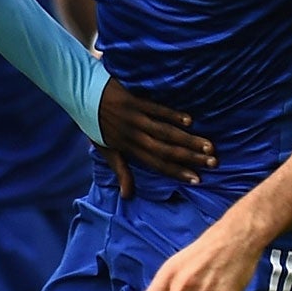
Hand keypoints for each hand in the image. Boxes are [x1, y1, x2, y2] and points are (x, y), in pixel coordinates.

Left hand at [97, 79, 215, 195]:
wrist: (79, 94)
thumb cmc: (93, 123)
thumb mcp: (105, 150)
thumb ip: (120, 171)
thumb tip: (127, 196)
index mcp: (128, 147)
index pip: (156, 163)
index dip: (177, 172)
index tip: (197, 179)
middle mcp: (133, 135)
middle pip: (165, 150)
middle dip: (190, 157)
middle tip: (213, 163)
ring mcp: (133, 117)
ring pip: (164, 131)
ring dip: (187, 140)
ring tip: (207, 146)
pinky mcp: (133, 100)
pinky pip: (155, 109)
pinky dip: (172, 115)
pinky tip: (189, 121)